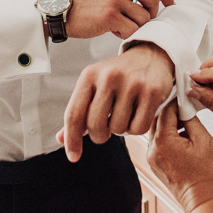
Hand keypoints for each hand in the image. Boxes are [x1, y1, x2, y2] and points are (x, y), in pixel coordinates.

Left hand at [57, 42, 173, 161]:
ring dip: (121, 129)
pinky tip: (139, 113)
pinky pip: (139, 128)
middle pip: (94, 126)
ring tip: (126, 113)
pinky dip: (137, 128)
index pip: (74, 114)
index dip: (71, 139)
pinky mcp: (152, 91)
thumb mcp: (94, 86)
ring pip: (118, 129)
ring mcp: (131, 83)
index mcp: (89, 75)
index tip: (73, 157)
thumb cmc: (118, 76)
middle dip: (99, 135)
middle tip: (106, 129)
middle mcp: (108, 76)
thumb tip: (60, 139)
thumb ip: (79, 112)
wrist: (151, 55)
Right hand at [66, 0, 174, 39]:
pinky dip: (126, 34)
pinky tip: (114, 31)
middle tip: (142, 21)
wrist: (61, 10)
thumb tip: (151, 2)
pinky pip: (132, 29)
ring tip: (121, 26)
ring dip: (136, 26)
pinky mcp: (110, 15)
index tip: (170, 5)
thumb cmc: (85, 2)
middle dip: (152, 14)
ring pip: (144, 18)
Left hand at [148, 102, 212, 212]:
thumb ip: (191, 119)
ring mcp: (152, 157)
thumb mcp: (204, 140)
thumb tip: (185, 106)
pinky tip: (180, 136)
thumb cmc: (207, 173)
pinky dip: (166, 135)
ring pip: (156, 130)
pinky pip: (157, 142)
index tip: (183, 95)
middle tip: (185, 106)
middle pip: (157, 119)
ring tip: (184, 122)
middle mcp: (153, 149)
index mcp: (164, 141)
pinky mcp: (155, 163)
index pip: (165, 111)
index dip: (175, 101)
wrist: (203, 198)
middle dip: (170, 111)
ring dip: (168, 123)